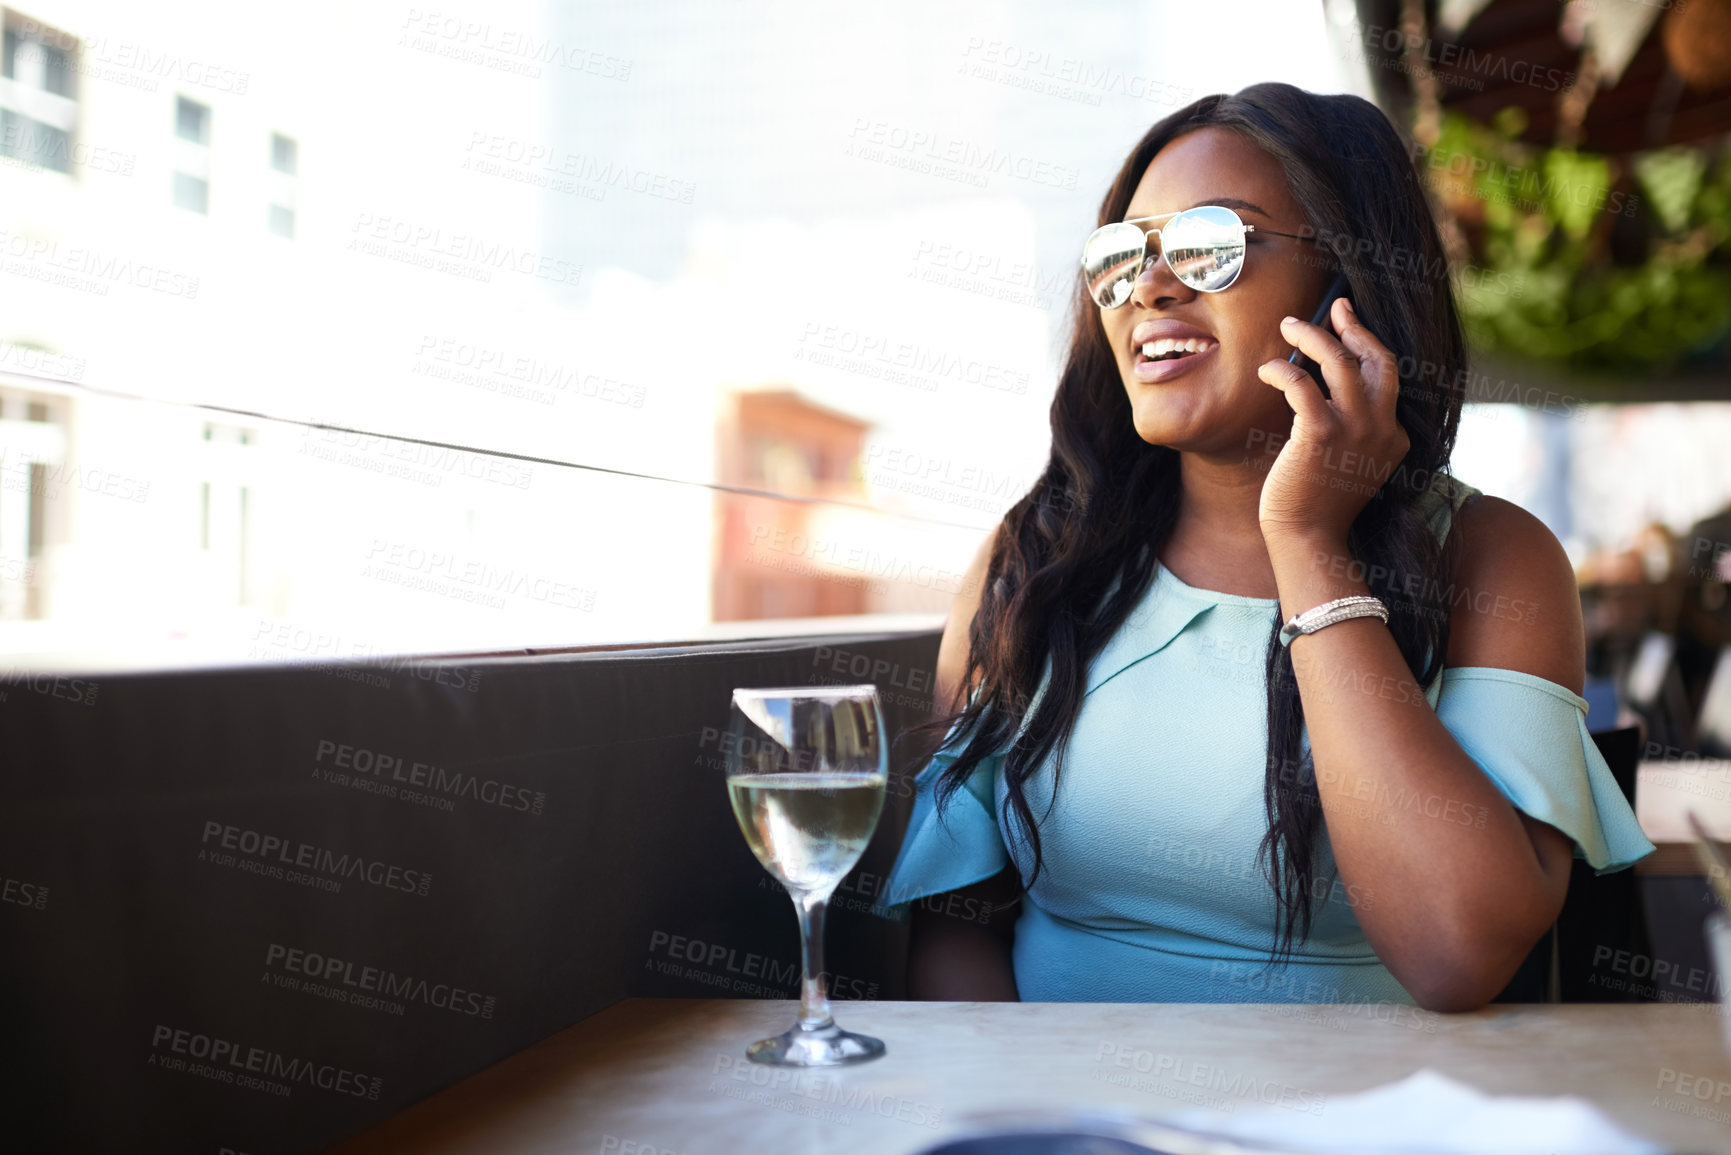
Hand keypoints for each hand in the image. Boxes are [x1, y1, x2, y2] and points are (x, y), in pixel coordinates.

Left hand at [1254, 297, 1409, 548]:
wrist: (1308, 539)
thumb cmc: (1316, 503)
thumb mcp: (1347, 462)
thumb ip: (1350, 429)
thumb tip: (1319, 386)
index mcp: (1394, 437)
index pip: (1387, 377)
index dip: (1368, 345)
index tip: (1349, 325)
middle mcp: (1382, 429)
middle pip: (1377, 360)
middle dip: (1355, 327)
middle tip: (1333, 308)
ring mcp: (1356, 430)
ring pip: (1340, 362)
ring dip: (1313, 337)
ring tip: (1289, 324)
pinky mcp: (1321, 434)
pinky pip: (1302, 384)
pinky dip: (1282, 369)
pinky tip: (1267, 370)